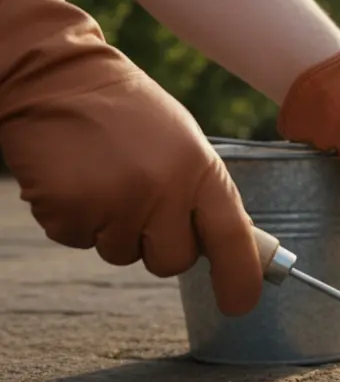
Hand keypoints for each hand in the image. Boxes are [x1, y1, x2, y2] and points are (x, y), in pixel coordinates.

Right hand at [0, 0, 262, 314]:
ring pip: (121, 254)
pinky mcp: (69, 210)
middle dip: (158, 246)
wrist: (55, 77)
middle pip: (173, 262)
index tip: (241, 304)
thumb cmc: (126, 112)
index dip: (241, 277)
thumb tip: (232, 250)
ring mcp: (115, 202)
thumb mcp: (184, 142)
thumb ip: (203, 194)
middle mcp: (163, 189)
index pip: (233, 237)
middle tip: (140, 200)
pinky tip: (74, 178)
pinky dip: (73, 219)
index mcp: (200, 168)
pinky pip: (78, 241)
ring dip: (112, 227)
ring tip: (103, 175)